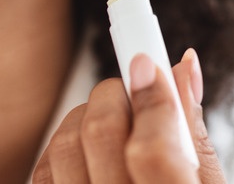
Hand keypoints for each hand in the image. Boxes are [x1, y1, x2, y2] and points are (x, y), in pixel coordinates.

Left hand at [33, 49, 226, 182]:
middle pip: (99, 137)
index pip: (154, 153)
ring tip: (112, 122)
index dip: (151, 100)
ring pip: (64, 147)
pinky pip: (42, 171)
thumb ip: (191, 133)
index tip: (149, 61)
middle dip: (114, 95)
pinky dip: (62, 148)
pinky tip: (87, 152)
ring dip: (85, 118)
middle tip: (133, 86)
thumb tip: (182, 66)